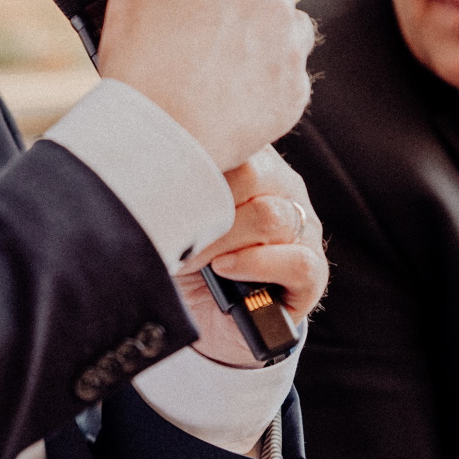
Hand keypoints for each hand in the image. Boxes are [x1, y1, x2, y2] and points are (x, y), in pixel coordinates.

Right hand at [97, 0, 315, 169]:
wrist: (158, 137)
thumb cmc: (140, 55)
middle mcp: (276, 3)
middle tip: (206, 19)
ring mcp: (291, 52)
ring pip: (292, 23)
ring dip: (267, 28)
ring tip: (223, 53)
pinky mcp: (296, 95)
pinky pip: (292, 73)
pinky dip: (270, 75)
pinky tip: (234, 88)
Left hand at [175, 146, 327, 365]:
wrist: (205, 317)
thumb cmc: (186, 258)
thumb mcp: (175, 218)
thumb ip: (173, 191)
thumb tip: (145, 177)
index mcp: (250, 162)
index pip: (233, 141)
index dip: (195, 163)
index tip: (162, 190)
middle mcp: (281, 187)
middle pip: (252, 173)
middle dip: (207, 206)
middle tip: (175, 233)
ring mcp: (302, 227)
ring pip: (271, 217)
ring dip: (223, 240)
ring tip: (194, 259)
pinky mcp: (312, 271)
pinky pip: (295, 260)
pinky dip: (254, 265)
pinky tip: (225, 271)